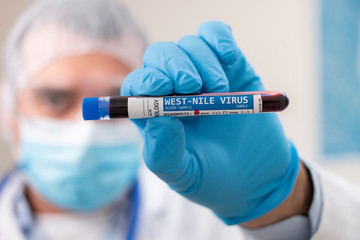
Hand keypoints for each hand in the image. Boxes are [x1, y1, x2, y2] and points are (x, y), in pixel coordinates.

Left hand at [121, 20, 299, 224]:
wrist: (258, 174)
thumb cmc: (213, 177)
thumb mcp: (185, 175)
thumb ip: (164, 153)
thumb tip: (158, 116)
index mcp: (155, 114)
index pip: (138, 85)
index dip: (146, 80)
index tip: (162, 86)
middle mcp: (174, 90)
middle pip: (160, 56)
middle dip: (174, 66)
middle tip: (192, 85)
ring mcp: (202, 74)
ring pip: (189, 45)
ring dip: (202, 61)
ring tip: (220, 89)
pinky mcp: (229, 66)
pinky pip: (215, 34)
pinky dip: (219, 38)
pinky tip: (229, 57)